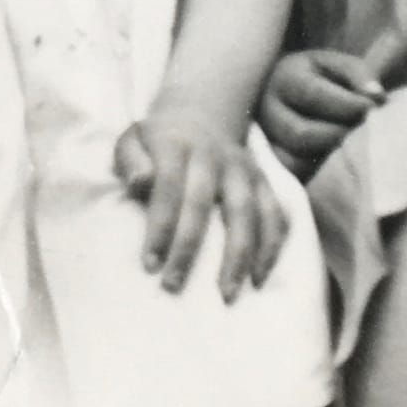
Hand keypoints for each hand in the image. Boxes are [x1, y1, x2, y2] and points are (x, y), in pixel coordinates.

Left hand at [113, 112, 285, 301]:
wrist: (201, 113)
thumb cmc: (157, 140)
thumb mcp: (132, 139)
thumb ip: (130, 160)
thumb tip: (139, 183)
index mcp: (176, 146)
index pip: (168, 189)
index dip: (160, 227)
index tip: (150, 266)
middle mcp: (213, 156)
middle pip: (203, 204)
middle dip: (188, 249)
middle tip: (173, 286)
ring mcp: (242, 168)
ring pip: (247, 211)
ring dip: (239, 255)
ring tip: (227, 293)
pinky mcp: (263, 180)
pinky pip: (276, 214)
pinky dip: (272, 246)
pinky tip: (259, 277)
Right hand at [257, 47, 384, 170]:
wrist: (294, 91)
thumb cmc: (322, 78)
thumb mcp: (339, 66)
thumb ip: (359, 75)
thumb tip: (377, 97)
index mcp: (284, 77)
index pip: (313, 94)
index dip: (347, 105)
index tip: (372, 108)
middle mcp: (266, 109)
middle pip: (300, 134)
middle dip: (338, 134)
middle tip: (360, 130)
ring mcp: (264, 139)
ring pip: (293, 160)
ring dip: (327, 155)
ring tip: (345, 142)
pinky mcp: (272, 163)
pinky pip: (293, 176)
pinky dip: (316, 171)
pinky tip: (331, 156)